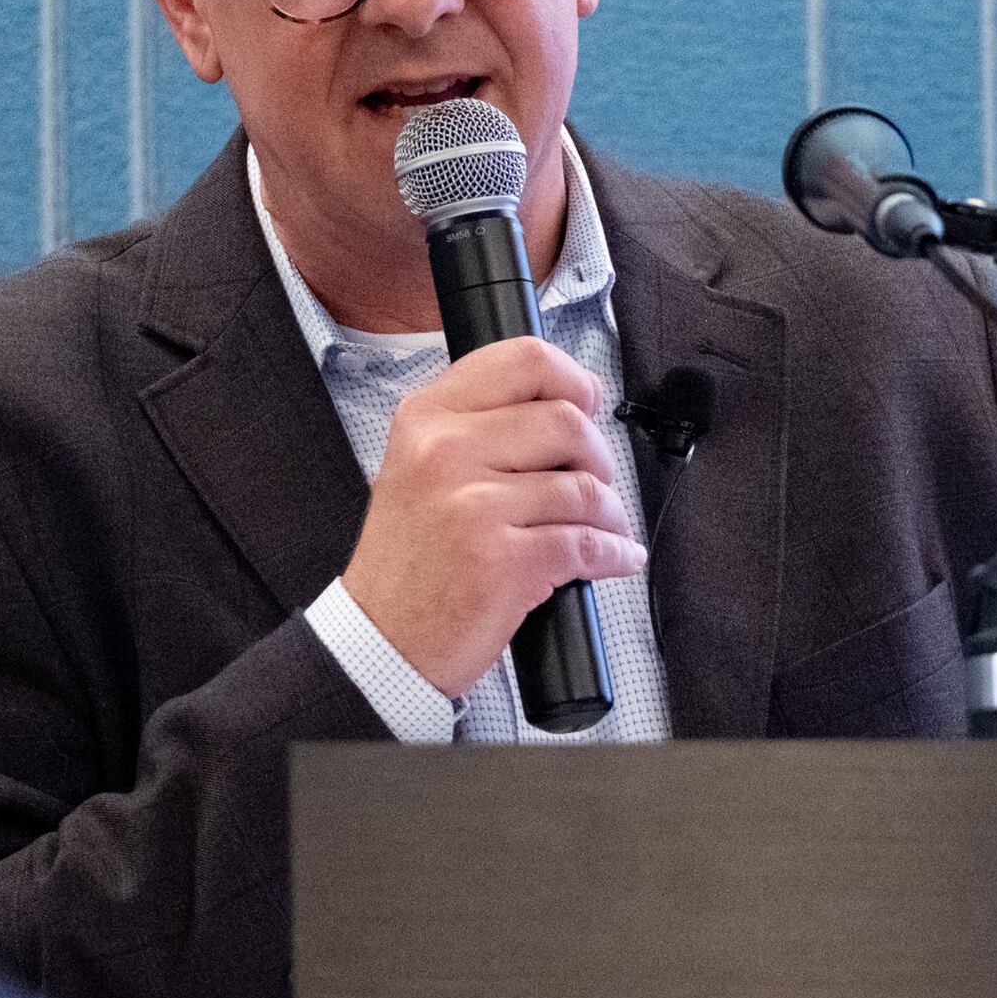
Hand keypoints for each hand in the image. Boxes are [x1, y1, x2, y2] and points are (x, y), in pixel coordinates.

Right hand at [339, 337, 647, 695]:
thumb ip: (476, 428)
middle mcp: (445, 452)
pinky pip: (586, 543)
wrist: (380, 638)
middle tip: (595, 480)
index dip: (573, 379)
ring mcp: (473, 506)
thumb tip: (569, 407)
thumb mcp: (416, 467)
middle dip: (598, 455)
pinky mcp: (502, 561)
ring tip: (604, 526)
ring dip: (610, 511)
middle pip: (566, 421)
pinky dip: (614, 552)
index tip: (587, 403)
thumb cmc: (408, 559)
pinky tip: (616, 557)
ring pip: (583, 486)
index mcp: (426, 418)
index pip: (523, 360)